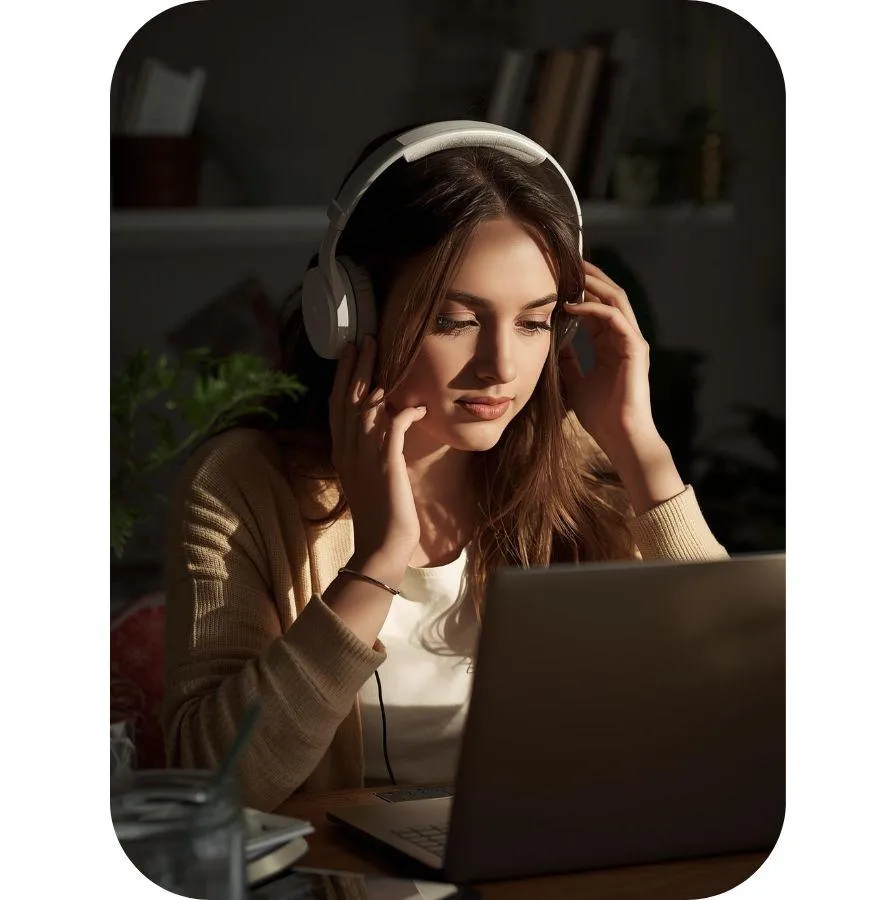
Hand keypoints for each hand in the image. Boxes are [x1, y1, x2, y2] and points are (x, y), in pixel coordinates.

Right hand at [329, 335, 425, 562]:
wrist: (382, 546)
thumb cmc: (381, 514)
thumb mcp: (369, 475)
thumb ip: (372, 449)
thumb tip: (387, 425)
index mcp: (342, 453)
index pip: (337, 406)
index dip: (342, 377)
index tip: (349, 353)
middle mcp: (348, 451)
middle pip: (347, 398)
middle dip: (355, 366)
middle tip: (362, 339)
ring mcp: (365, 457)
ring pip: (364, 406)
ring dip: (373, 376)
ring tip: (380, 350)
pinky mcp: (386, 465)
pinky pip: (392, 428)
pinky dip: (404, 412)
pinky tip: (416, 405)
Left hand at [559, 259, 659, 461]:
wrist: (620, 437)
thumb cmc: (600, 416)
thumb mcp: (575, 381)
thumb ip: (568, 360)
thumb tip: (552, 343)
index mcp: (611, 344)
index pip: (596, 308)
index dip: (579, 291)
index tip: (557, 279)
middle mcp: (624, 338)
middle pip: (609, 296)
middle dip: (590, 277)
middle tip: (567, 262)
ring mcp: (632, 342)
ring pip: (616, 299)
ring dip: (594, 284)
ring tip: (573, 272)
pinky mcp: (636, 349)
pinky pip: (615, 318)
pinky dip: (594, 308)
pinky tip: (573, 305)